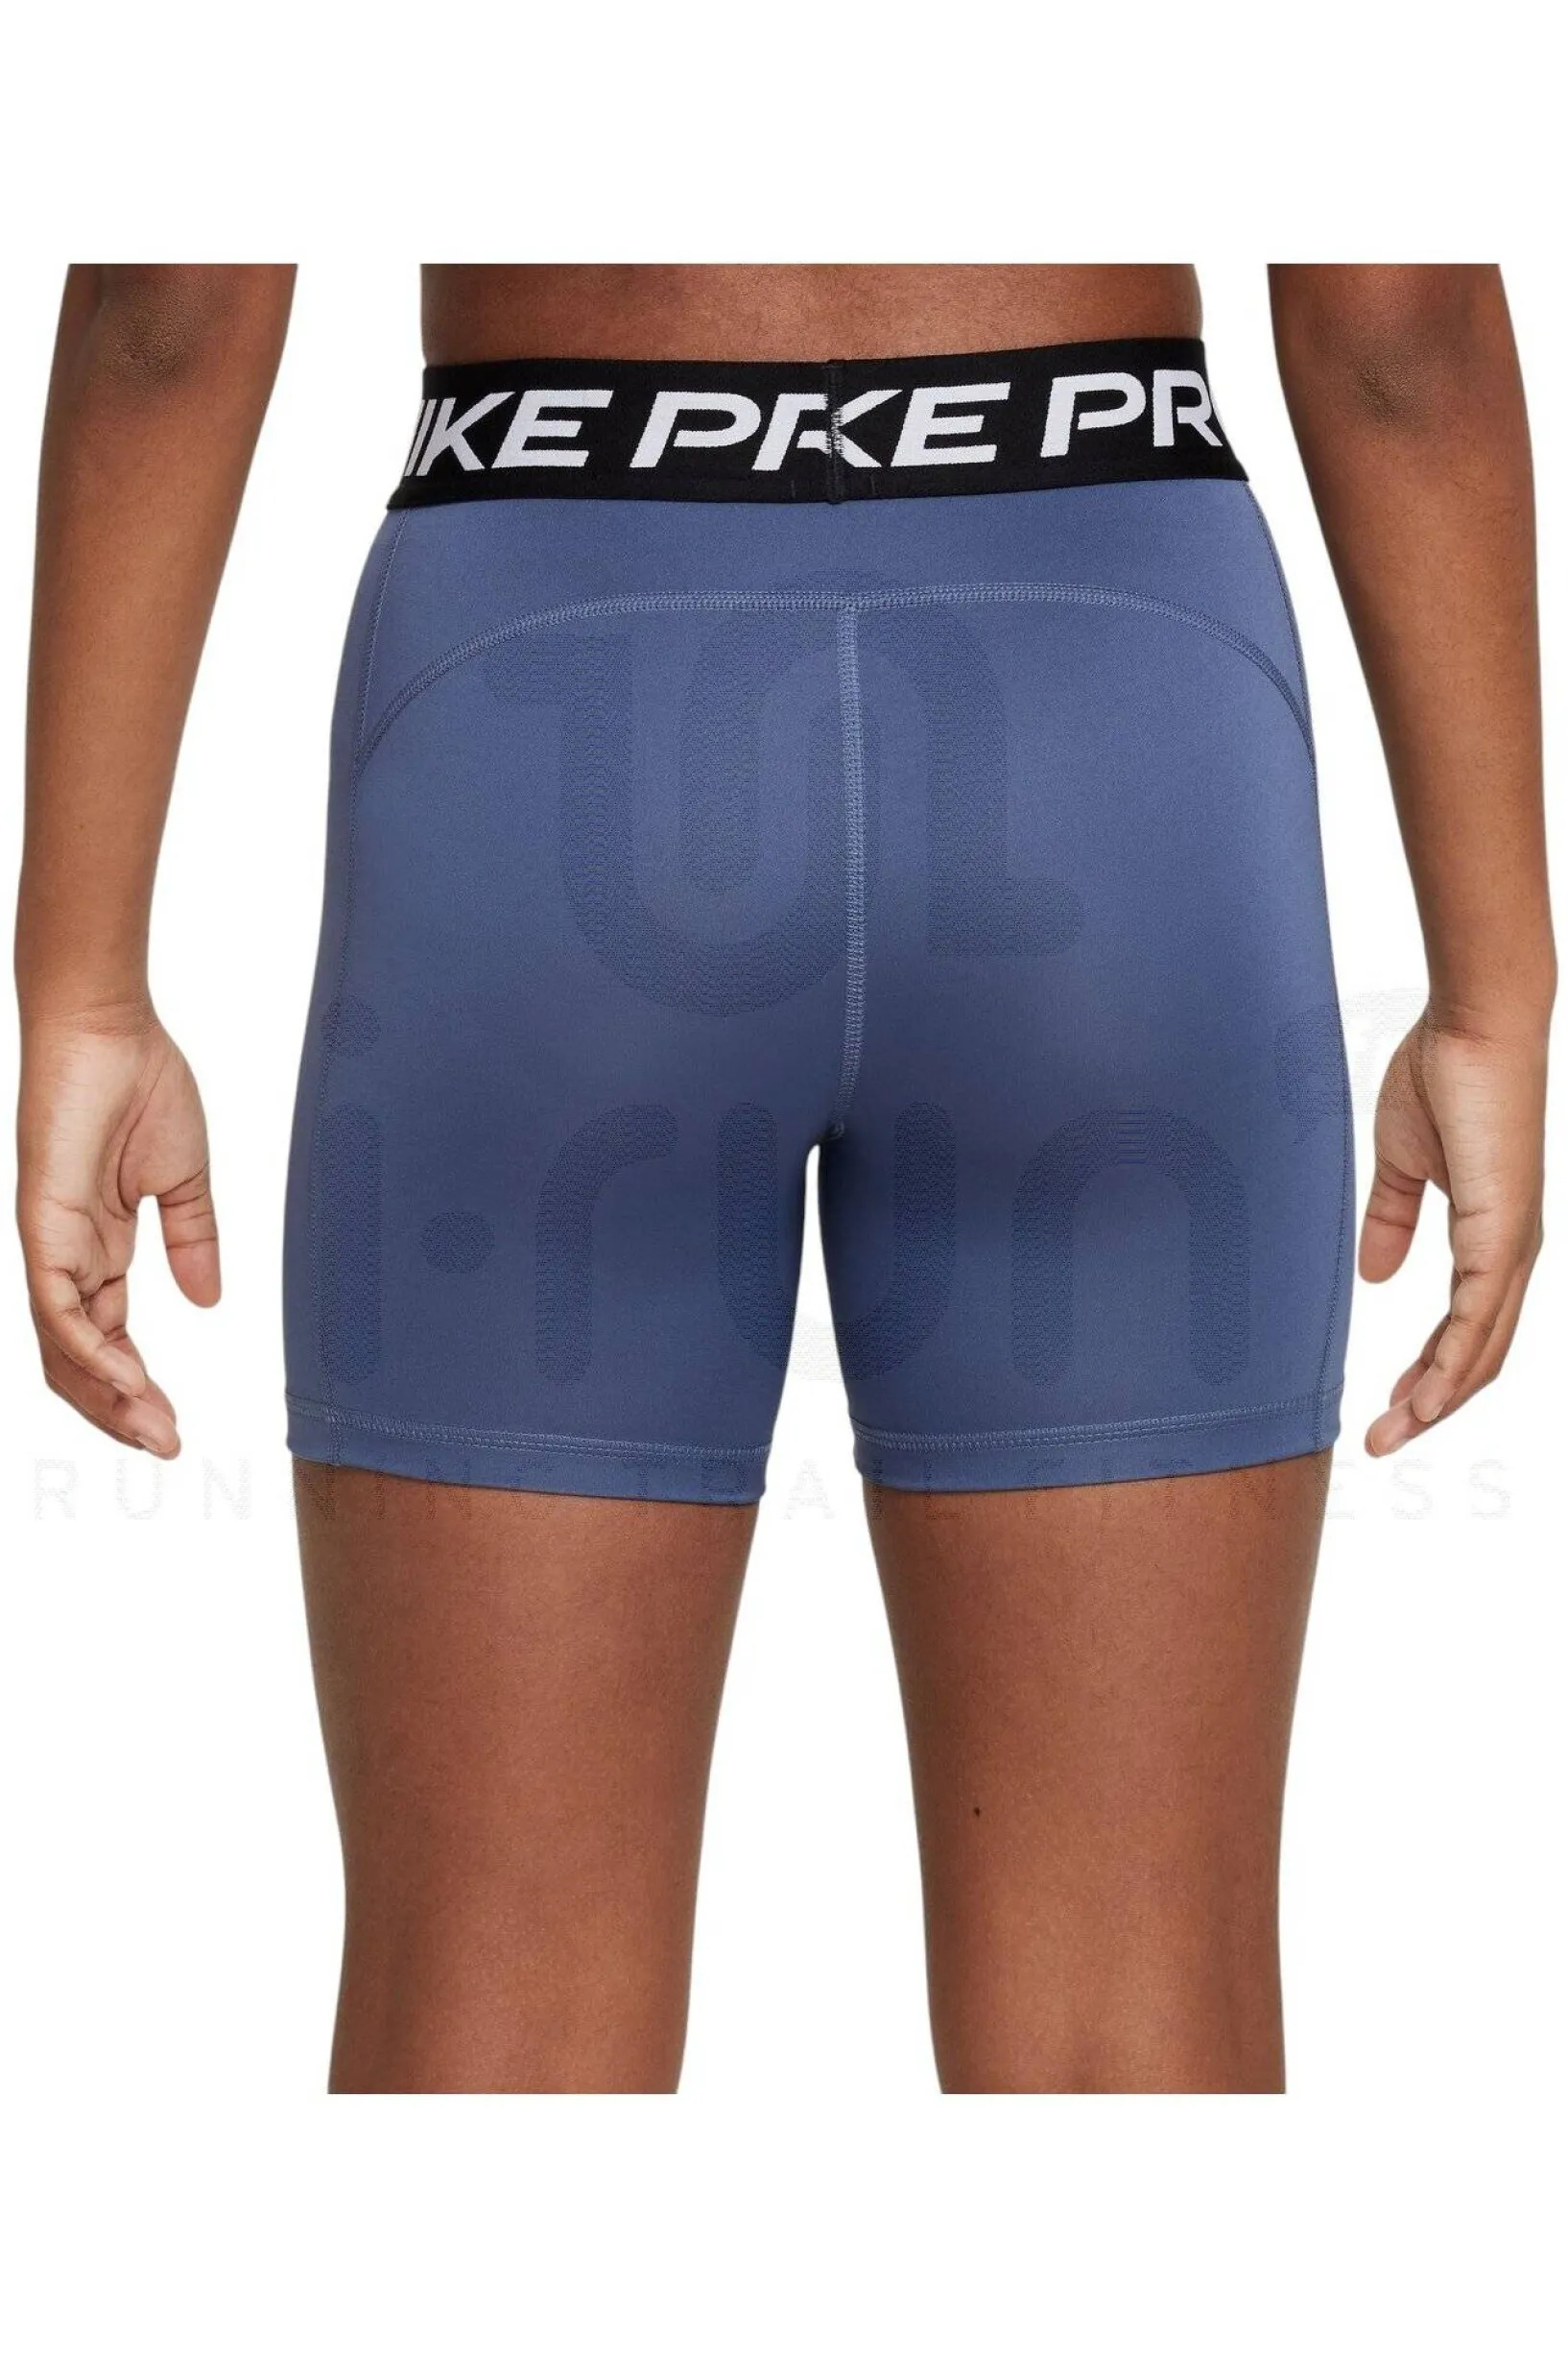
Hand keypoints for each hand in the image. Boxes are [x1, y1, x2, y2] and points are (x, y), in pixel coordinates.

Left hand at [17, 1009, 219, 1455]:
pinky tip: (126, 1381)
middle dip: (120, 1411)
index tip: (175, 1427)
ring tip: (151, 1431)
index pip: (106, 1338)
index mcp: (97, 1247)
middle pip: (79, 1359)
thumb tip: (207, 1300)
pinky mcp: (43, 1226)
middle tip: (166, 1447)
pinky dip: (88, 1352)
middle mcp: (66, 1256)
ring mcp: (51, 1244)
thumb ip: (193, 1242)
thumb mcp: (185, 1181)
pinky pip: (58, 1307)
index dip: (136, 1387)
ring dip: (106, 1398)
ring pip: (63, 1347)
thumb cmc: (142, 1084)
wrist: (109, 1027)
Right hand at [1360, 1010, 1545, 1454]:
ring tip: (1393, 1434)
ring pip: (1482, 1350)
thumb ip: (1393, 1219)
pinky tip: (1426, 1397)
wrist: (1474, 1025)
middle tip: (1383, 1441)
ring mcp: (1512, 1247)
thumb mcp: (1403, 1161)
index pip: (1465, 1327)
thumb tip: (1377, 1274)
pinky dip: (1454, 1365)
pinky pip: (1479, 1319)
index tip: (1387, 1407)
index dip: (1428, 1372)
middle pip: (1479, 1355)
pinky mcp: (1503, 1235)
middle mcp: (1511, 1252)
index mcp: (1490, 1236)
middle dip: (1431, 1404)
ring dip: (1438, 1400)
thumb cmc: (1444, 1074)